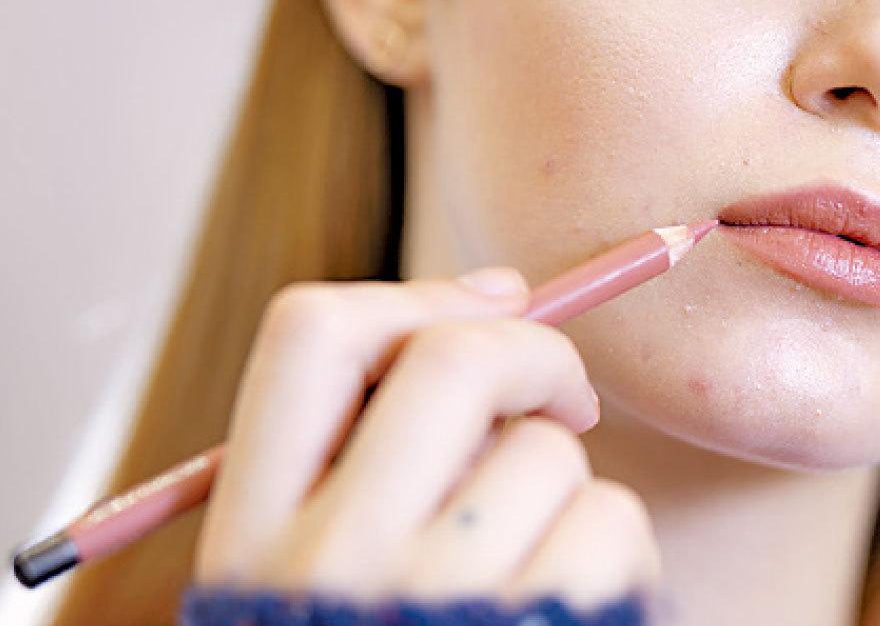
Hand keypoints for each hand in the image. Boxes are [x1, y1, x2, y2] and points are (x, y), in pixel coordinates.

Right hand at [193, 269, 660, 609]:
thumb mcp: (322, 568)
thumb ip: (375, 449)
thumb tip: (502, 296)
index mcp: (254, 536)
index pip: (309, 335)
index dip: (413, 295)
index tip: (491, 304)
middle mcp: (329, 566)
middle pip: (452, 359)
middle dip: (534, 352)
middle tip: (562, 399)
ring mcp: (438, 606)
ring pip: (548, 451)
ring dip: (569, 486)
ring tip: (536, 562)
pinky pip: (610, 523)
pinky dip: (614, 549)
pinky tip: (575, 606)